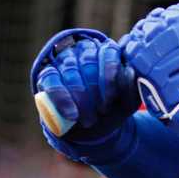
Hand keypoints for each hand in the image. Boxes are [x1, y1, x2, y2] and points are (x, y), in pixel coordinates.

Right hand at [31, 28, 138, 159]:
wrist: (92, 128)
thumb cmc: (112, 108)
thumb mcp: (126, 101)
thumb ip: (131, 88)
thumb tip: (129, 71)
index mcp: (106, 51)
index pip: (108, 52)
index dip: (109, 77)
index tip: (110, 102)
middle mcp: (84, 50)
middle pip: (88, 63)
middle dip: (94, 93)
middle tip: (100, 114)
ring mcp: (64, 60)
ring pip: (70, 71)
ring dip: (80, 98)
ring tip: (89, 120)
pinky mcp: (47, 74)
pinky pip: (50, 79)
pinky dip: (61, 98)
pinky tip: (72, 114)